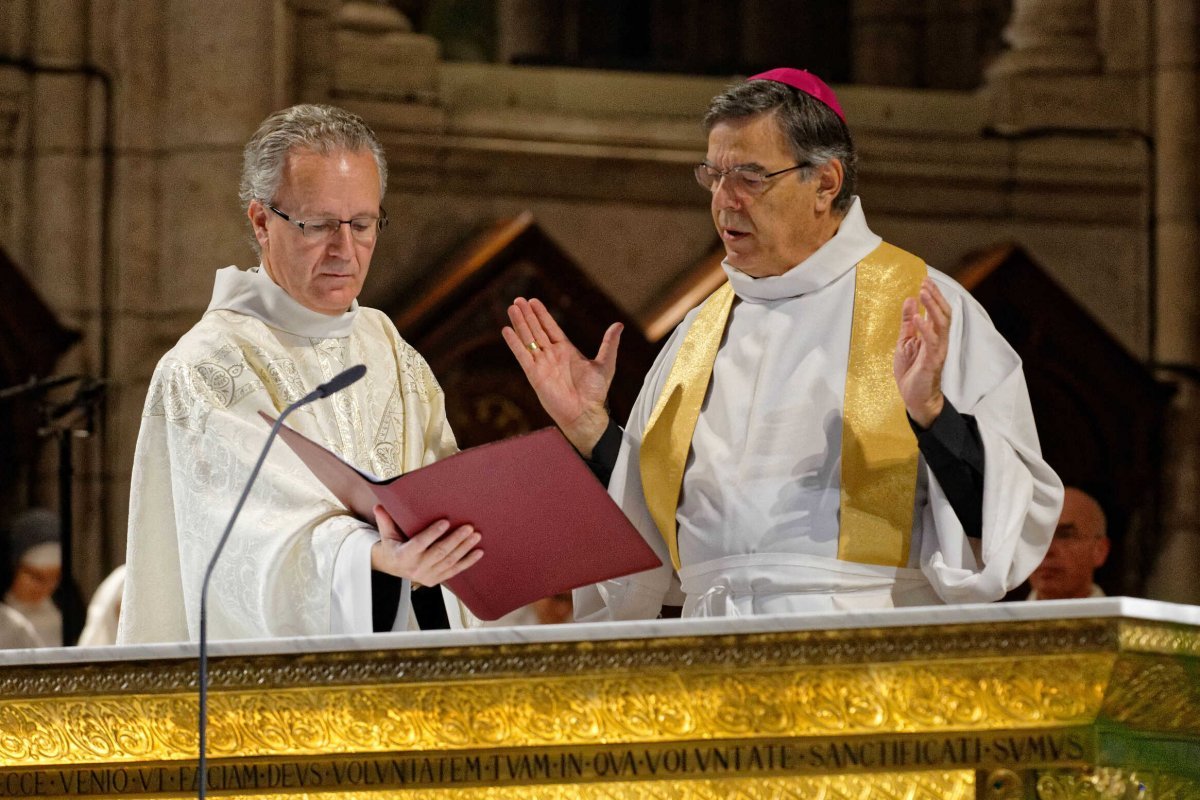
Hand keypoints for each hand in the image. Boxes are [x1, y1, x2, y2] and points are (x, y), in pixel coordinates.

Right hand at [370, 505, 482, 585]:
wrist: (393, 567)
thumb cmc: (393, 546)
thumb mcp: (386, 534)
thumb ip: (385, 520)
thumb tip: (378, 506)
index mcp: (403, 555)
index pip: (420, 544)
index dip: (432, 534)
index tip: (445, 521)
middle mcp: (416, 568)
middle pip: (439, 553)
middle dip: (455, 540)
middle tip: (469, 527)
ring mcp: (428, 575)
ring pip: (449, 561)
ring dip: (464, 548)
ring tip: (476, 535)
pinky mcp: (437, 579)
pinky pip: (454, 571)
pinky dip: (468, 562)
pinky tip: (479, 552)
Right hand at [502, 297, 621, 456]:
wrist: (584, 413)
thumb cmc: (595, 392)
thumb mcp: (605, 364)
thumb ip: (609, 344)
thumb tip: (619, 325)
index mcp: (566, 351)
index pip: (550, 328)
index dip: (542, 314)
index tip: (533, 301)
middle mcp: (552, 355)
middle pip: (536, 330)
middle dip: (527, 315)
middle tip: (518, 300)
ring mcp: (542, 364)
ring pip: (528, 339)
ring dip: (520, 323)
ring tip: (512, 308)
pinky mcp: (534, 375)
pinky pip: (522, 355)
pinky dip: (514, 343)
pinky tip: (506, 330)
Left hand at [894, 277, 950, 428]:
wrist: (915, 398)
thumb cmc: (911, 372)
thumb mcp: (905, 342)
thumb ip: (908, 323)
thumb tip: (909, 300)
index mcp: (932, 335)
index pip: (937, 311)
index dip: (933, 295)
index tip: (925, 281)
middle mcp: (939, 340)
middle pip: (943, 313)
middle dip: (935, 297)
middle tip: (926, 283)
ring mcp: (937, 350)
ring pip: (941, 324)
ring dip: (932, 307)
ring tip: (923, 294)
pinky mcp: (933, 361)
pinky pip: (932, 342)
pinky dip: (925, 329)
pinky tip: (917, 318)